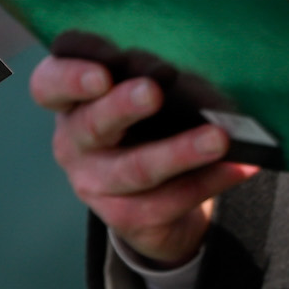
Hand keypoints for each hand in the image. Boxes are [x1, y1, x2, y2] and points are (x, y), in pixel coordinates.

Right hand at [34, 45, 262, 272]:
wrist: (160, 198)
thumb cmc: (153, 124)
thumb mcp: (148, 94)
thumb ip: (154, 79)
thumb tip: (187, 77)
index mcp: (71, 102)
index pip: (49, 85)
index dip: (70, 78)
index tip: (102, 72)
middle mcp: (73, 143)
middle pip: (91, 124)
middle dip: (123, 107)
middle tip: (153, 92)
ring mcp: (94, 184)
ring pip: (136, 169)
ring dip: (180, 153)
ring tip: (218, 138)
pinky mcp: (123, 217)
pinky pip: (168, 201)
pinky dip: (208, 181)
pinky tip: (239, 166)